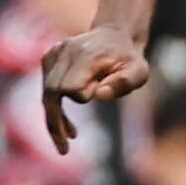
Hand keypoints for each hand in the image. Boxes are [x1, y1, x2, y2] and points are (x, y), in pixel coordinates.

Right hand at [40, 26, 149, 152]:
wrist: (116, 35)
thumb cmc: (129, 58)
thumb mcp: (139, 72)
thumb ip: (124, 83)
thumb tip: (99, 95)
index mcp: (86, 55)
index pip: (69, 85)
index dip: (80, 96)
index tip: (98, 91)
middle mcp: (65, 51)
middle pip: (51, 91)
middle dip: (57, 120)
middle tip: (64, 148)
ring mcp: (54, 52)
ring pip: (46, 92)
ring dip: (54, 118)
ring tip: (67, 140)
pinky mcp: (49, 57)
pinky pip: (46, 87)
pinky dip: (54, 107)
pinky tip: (66, 125)